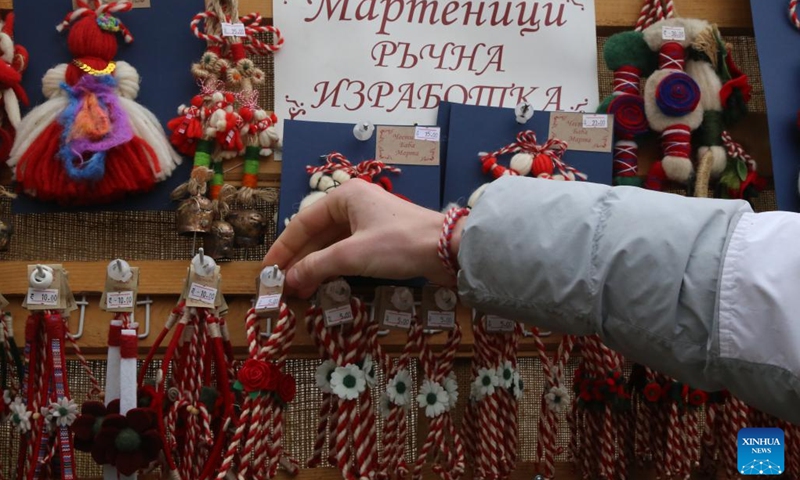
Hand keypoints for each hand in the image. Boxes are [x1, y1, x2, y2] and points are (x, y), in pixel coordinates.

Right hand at [263, 179, 456, 297]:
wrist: (448, 250)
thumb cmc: (399, 243)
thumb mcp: (352, 255)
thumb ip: (317, 266)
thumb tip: (288, 281)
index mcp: (345, 197)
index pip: (302, 222)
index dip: (283, 248)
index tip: (268, 271)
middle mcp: (354, 204)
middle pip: (316, 234)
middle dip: (299, 261)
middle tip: (281, 286)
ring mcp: (369, 222)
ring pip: (332, 245)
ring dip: (315, 267)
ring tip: (298, 290)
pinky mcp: (381, 240)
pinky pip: (348, 252)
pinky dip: (333, 268)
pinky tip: (323, 284)